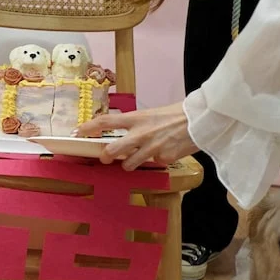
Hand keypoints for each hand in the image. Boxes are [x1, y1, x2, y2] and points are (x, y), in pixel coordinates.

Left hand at [74, 102, 198, 169]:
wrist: (201, 119)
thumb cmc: (176, 114)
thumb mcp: (151, 114)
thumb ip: (136, 124)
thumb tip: (122, 132)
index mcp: (137, 118)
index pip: (106, 121)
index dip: (89, 127)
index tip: (78, 132)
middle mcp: (141, 133)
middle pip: (113, 149)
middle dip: (105, 156)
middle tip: (105, 157)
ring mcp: (152, 148)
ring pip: (129, 164)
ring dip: (128, 164)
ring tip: (135, 159)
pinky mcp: (164, 159)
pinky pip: (152, 165)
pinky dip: (153, 162)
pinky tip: (162, 154)